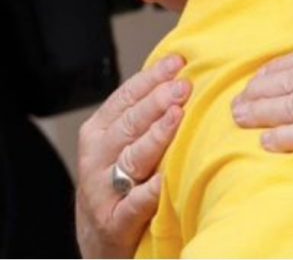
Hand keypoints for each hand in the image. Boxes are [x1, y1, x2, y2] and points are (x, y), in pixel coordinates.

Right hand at [76, 55, 190, 257]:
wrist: (99, 244)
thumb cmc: (120, 186)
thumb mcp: (122, 146)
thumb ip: (143, 116)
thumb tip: (180, 75)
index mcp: (99, 134)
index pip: (125, 98)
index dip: (151, 78)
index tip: (177, 63)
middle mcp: (97, 159)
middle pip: (129, 124)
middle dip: (156, 102)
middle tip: (183, 86)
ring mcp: (104, 191)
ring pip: (131, 157)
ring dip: (156, 136)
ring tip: (177, 116)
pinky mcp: (115, 223)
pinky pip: (135, 203)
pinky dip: (151, 190)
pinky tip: (168, 176)